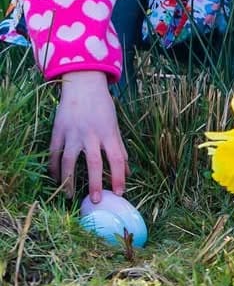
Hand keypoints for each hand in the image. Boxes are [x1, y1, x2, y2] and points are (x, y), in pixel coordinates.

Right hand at [49, 71, 126, 202]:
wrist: (83, 85)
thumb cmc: (102, 107)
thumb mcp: (115, 126)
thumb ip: (120, 148)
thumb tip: (129, 171)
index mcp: (109, 133)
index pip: (117, 159)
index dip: (119, 177)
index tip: (120, 193)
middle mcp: (91, 135)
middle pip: (94, 163)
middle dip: (95, 183)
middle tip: (96, 200)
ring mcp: (72, 133)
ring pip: (68, 161)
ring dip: (69, 181)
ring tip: (71, 195)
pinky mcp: (58, 131)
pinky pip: (53, 153)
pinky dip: (53, 168)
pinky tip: (56, 180)